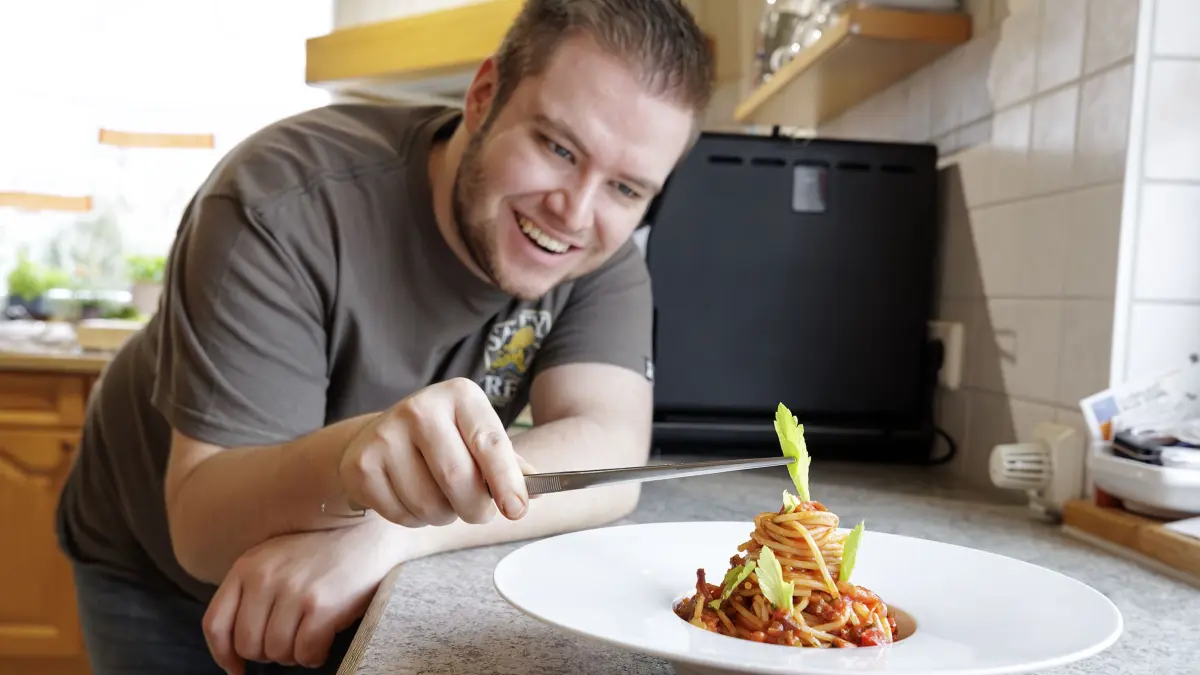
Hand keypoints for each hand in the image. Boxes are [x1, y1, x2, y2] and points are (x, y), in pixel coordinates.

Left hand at [202, 525, 395, 673]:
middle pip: (247, 644)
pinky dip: (314, 655)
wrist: (370, 535)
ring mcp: (294, 591)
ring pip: (276, 653)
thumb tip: (234, 651)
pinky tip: (325, 640)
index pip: (215, 623)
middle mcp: (265, 577)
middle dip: (268, 653)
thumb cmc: (323, 553)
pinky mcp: (322, 606)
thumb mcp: (275, 560)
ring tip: (310, 636)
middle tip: (290, 641)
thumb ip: (251, 593)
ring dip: (294, 654)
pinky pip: (305, 654)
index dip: (223, 654)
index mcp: (248, 566)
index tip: (236, 668)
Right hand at [338, 377, 533, 527]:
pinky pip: (401, 515)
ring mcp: (385, 435)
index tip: (518, 510)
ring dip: (444, 516)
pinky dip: (414, 520)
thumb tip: (536, 491)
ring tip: (441, 498)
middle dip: (476, 509)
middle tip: (478, 511)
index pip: (490, 443)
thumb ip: (508, 464)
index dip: (506, 481)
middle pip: (459, 480)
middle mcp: (419, 408)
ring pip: (430, 505)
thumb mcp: (478, 439)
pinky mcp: (361, 465)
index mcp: (460, 395)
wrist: (381, 437)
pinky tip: (412, 498)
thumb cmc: (445, 441)